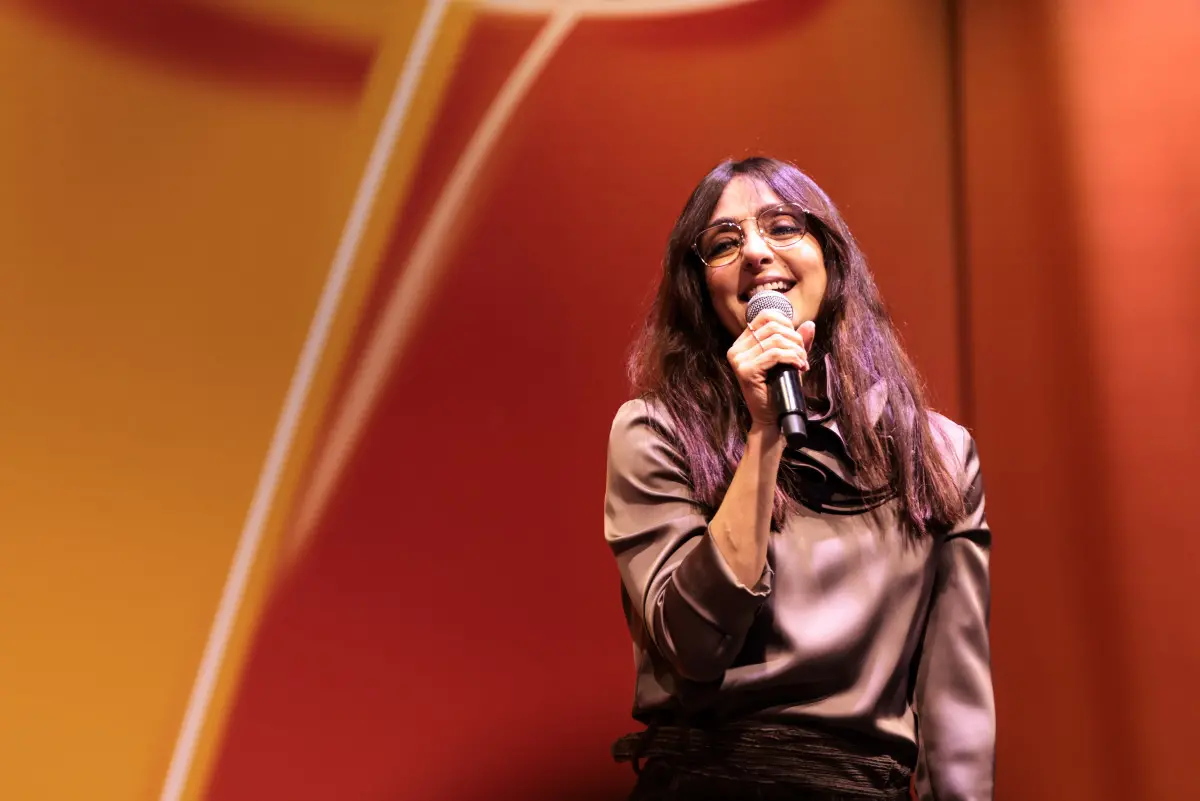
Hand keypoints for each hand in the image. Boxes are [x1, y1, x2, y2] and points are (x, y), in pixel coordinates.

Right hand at [727, 310, 815, 429]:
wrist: (772, 417)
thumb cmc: (780, 389)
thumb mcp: (790, 360)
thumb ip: (797, 342)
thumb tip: (809, 323)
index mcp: (742, 343)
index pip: (764, 316)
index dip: (786, 323)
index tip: (797, 340)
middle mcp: (736, 349)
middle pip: (773, 326)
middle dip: (795, 339)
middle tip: (802, 355)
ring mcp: (739, 360)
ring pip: (776, 340)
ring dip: (796, 350)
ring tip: (802, 363)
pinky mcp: (745, 371)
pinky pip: (775, 355)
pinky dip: (792, 358)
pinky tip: (799, 367)